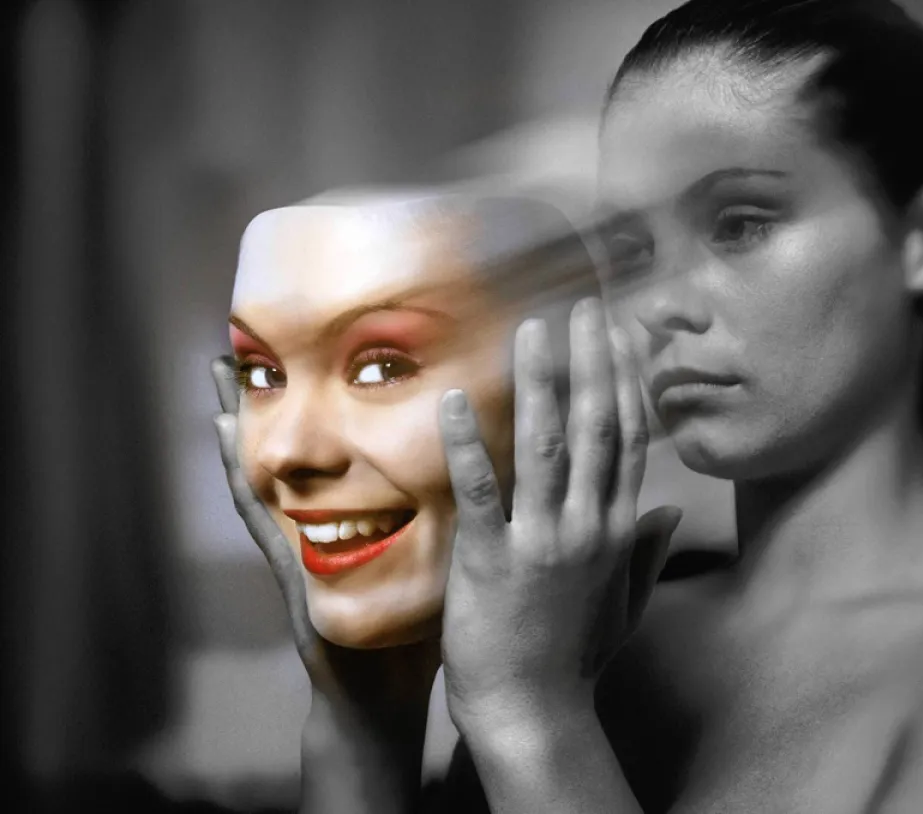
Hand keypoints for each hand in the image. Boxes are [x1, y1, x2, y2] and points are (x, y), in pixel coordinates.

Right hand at [210, 357, 439, 719]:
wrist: (386, 696)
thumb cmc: (412, 633)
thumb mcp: (433, 567)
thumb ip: (449, 523)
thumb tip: (499, 473)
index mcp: (356, 523)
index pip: (342, 455)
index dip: (331, 409)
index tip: (327, 354)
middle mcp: (319, 528)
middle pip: (294, 456)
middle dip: (275, 404)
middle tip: (246, 347)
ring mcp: (298, 549)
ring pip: (266, 477)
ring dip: (242, 432)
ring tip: (220, 380)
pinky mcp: (291, 577)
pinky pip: (263, 524)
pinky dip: (246, 487)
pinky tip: (233, 451)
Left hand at [437, 298, 681, 738]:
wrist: (534, 712)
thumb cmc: (575, 658)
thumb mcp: (626, 605)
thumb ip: (648, 554)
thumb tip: (670, 513)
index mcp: (618, 531)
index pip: (628, 441)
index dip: (625, 382)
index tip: (621, 336)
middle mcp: (588, 526)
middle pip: (596, 428)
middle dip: (594, 362)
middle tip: (585, 308)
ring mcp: (541, 541)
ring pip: (546, 447)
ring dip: (542, 382)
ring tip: (534, 328)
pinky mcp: (491, 560)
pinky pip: (480, 490)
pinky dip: (468, 443)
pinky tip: (455, 398)